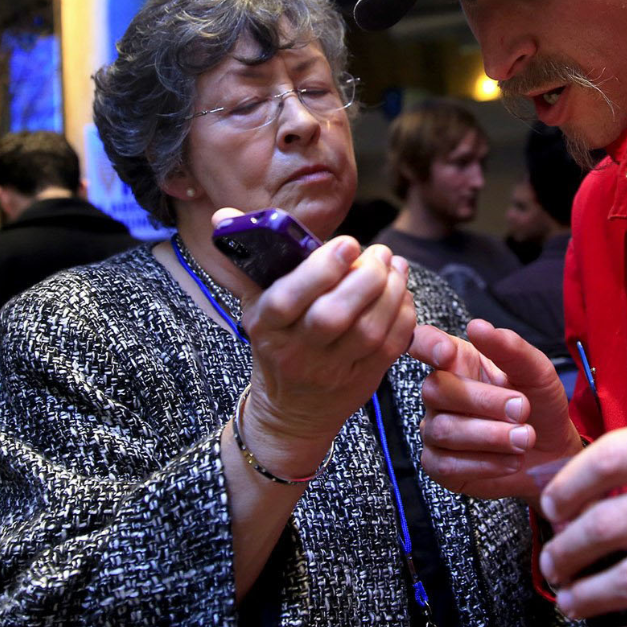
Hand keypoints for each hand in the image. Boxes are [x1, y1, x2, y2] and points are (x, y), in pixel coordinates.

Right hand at [214, 208, 414, 474]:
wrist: (290, 411)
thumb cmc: (277, 340)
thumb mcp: (257, 303)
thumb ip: (252, 258)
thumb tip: (223, 216)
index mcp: (265, 325)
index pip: (287, 298)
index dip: (321, 269)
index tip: (348, 243)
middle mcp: (296, 352)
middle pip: (333, 316)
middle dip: (365, 278)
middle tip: (380, 253)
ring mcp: (331, 370)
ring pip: (369, 331)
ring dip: (391, 292)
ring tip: (394, 267)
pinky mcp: (363, 380)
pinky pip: (391, 346)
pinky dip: (403, 315)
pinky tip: (402, 292)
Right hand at [409, 319, 582, 504]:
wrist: (553, 453)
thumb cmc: (540, 405)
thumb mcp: (537, 372)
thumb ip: (510, 348)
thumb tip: (477, 326)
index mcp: (459, 361)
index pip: (423, 342)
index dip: (427, 346)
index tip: (447, 353)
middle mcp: (440, 393)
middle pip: (436, 390)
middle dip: (485, 402)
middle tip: (522, 409)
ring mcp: (436, 429)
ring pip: (444, 430)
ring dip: (492, 436)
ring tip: (525, 438)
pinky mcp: (440, 465)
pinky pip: (447, 465)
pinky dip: (485, 463)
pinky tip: (511, 459)